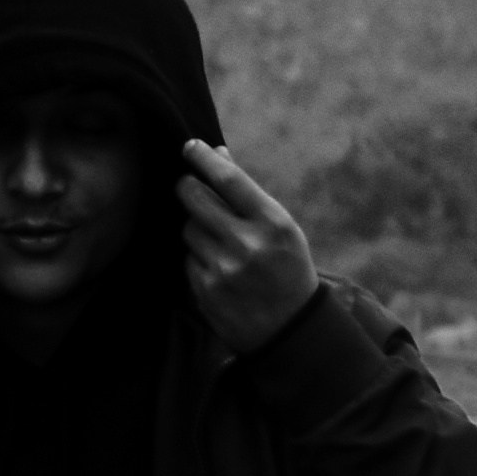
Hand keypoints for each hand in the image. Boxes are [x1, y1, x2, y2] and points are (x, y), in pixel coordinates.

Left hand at [178, 139, 321, 352]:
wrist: (289, 329)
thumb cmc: (286, 268)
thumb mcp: (281, 228)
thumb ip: (248, 194)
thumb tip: (217, 155)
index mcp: (273, 223)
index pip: (229, 179)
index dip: (203, 158)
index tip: (189, 146)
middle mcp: (247, 245)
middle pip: (195, 198)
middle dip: (188, 187)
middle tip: (189, 187)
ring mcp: (224, 270)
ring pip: (189, 229)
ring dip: (196, 227)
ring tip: (219, 241)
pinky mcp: (206, 292)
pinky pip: (188, 259)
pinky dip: (198, 258)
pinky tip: (219, 269)